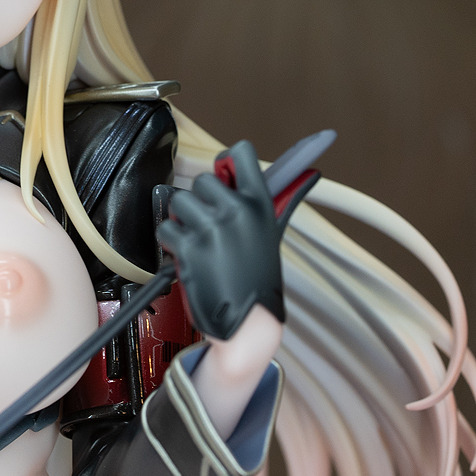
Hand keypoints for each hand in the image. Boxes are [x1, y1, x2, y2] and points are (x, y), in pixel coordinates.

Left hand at [156, 140, 285, 340]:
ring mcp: (211, 229)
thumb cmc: (259, 279)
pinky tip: (186, 254)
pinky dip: (170, 241)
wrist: (247, 322)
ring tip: (198, 240)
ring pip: (179, 202)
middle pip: (201, 179)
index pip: (240, 153)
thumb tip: (310, 172)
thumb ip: (282, 199)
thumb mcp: (273, 232)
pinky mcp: (189, 248)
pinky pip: (165, 228)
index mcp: (260, 204)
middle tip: (209, 223)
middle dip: (200, 200)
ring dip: (182, 221)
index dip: (226, 163)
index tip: (224, 177)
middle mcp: (236, 211)